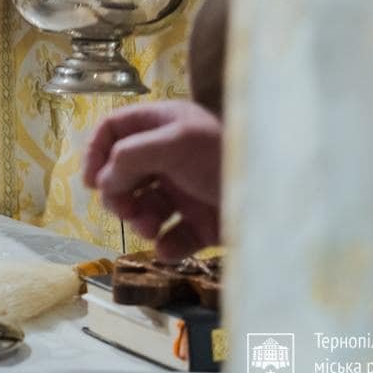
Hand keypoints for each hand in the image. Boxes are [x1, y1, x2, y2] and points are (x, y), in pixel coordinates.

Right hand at [83, 100, 221, 261]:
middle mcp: (170, 157)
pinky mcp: (200, 225)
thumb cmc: (225, 156)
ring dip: (138, 220)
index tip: (91, 182)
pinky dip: (165, 245)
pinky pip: (170, 237)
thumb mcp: (175, 143)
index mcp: (164, 126)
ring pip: (142, 208)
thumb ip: (130, 155)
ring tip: (149, 227)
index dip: (95, 152)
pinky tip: (169, 247)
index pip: (114, 130)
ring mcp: (185, 191)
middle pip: (122, 173)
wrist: (280, 199)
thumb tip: (104, 182)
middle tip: (124, 209)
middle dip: (117, 193)